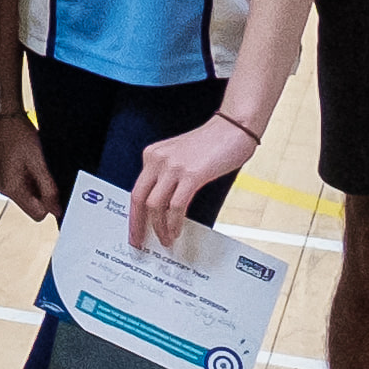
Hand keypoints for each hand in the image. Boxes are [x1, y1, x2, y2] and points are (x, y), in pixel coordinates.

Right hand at [0, 114, 58, 220]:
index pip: (37, 214)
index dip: (50, 204)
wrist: (3, 116)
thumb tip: (57, 210)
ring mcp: (1, 181)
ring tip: (36, 164)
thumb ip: (48, 188)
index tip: (56, 188)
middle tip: (45, 171)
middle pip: (32, 205)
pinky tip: (29, 162)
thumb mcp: (39, 162)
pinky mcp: (2, 174)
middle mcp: (3, 188)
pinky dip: (28, 177)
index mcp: (11, 188)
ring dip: (36, 184)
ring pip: (27, 195)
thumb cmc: (18, 134)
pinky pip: (20, 184)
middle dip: (43, 193)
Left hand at [122, 109, 254, 245]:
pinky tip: (177, 230)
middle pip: (139, 198)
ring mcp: (173, 167)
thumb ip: (168, 176)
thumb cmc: (213, 143)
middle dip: (137, 224)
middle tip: (139, 241)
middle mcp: (158, 159)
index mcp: (152, 155)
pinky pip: (176, 206)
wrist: (234, 127)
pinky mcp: (191, 174)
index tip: (135, 228)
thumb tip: (163, 206)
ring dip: (159, 227)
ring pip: (155, 205)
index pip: (137, 190)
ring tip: (165, 239)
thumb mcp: (180, 157)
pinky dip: (174, 222)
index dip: (134, 213)